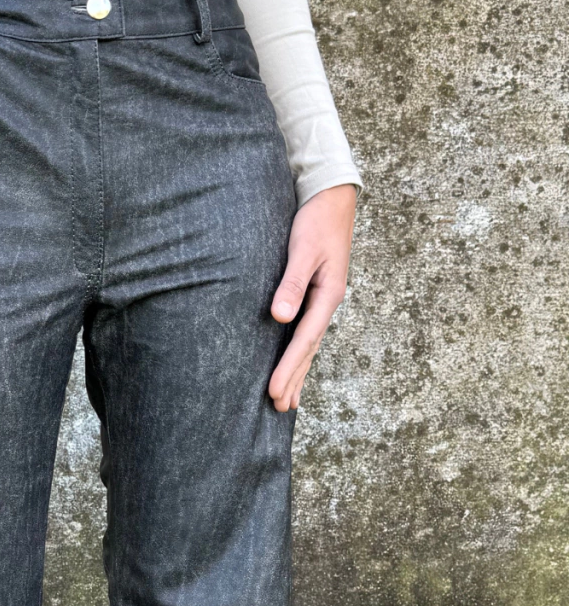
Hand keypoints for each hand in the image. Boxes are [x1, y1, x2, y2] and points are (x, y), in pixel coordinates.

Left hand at [268, 184, 356, 412]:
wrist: (331, 197)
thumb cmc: (316, 220)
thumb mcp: (303, 248)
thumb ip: (292, 282)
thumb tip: (280, 317)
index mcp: (328, 295)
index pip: (304, 340)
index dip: (288, 367)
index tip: (272, 391)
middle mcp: (327, 302)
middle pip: (308, 349)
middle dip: (293, 379)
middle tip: (278, 409)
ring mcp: (322, 300)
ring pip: (308, 345)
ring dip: (298, 372)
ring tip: (287, 401)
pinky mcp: (315, 295)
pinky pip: (306, 332)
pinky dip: (299, 353)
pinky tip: (294, 366)